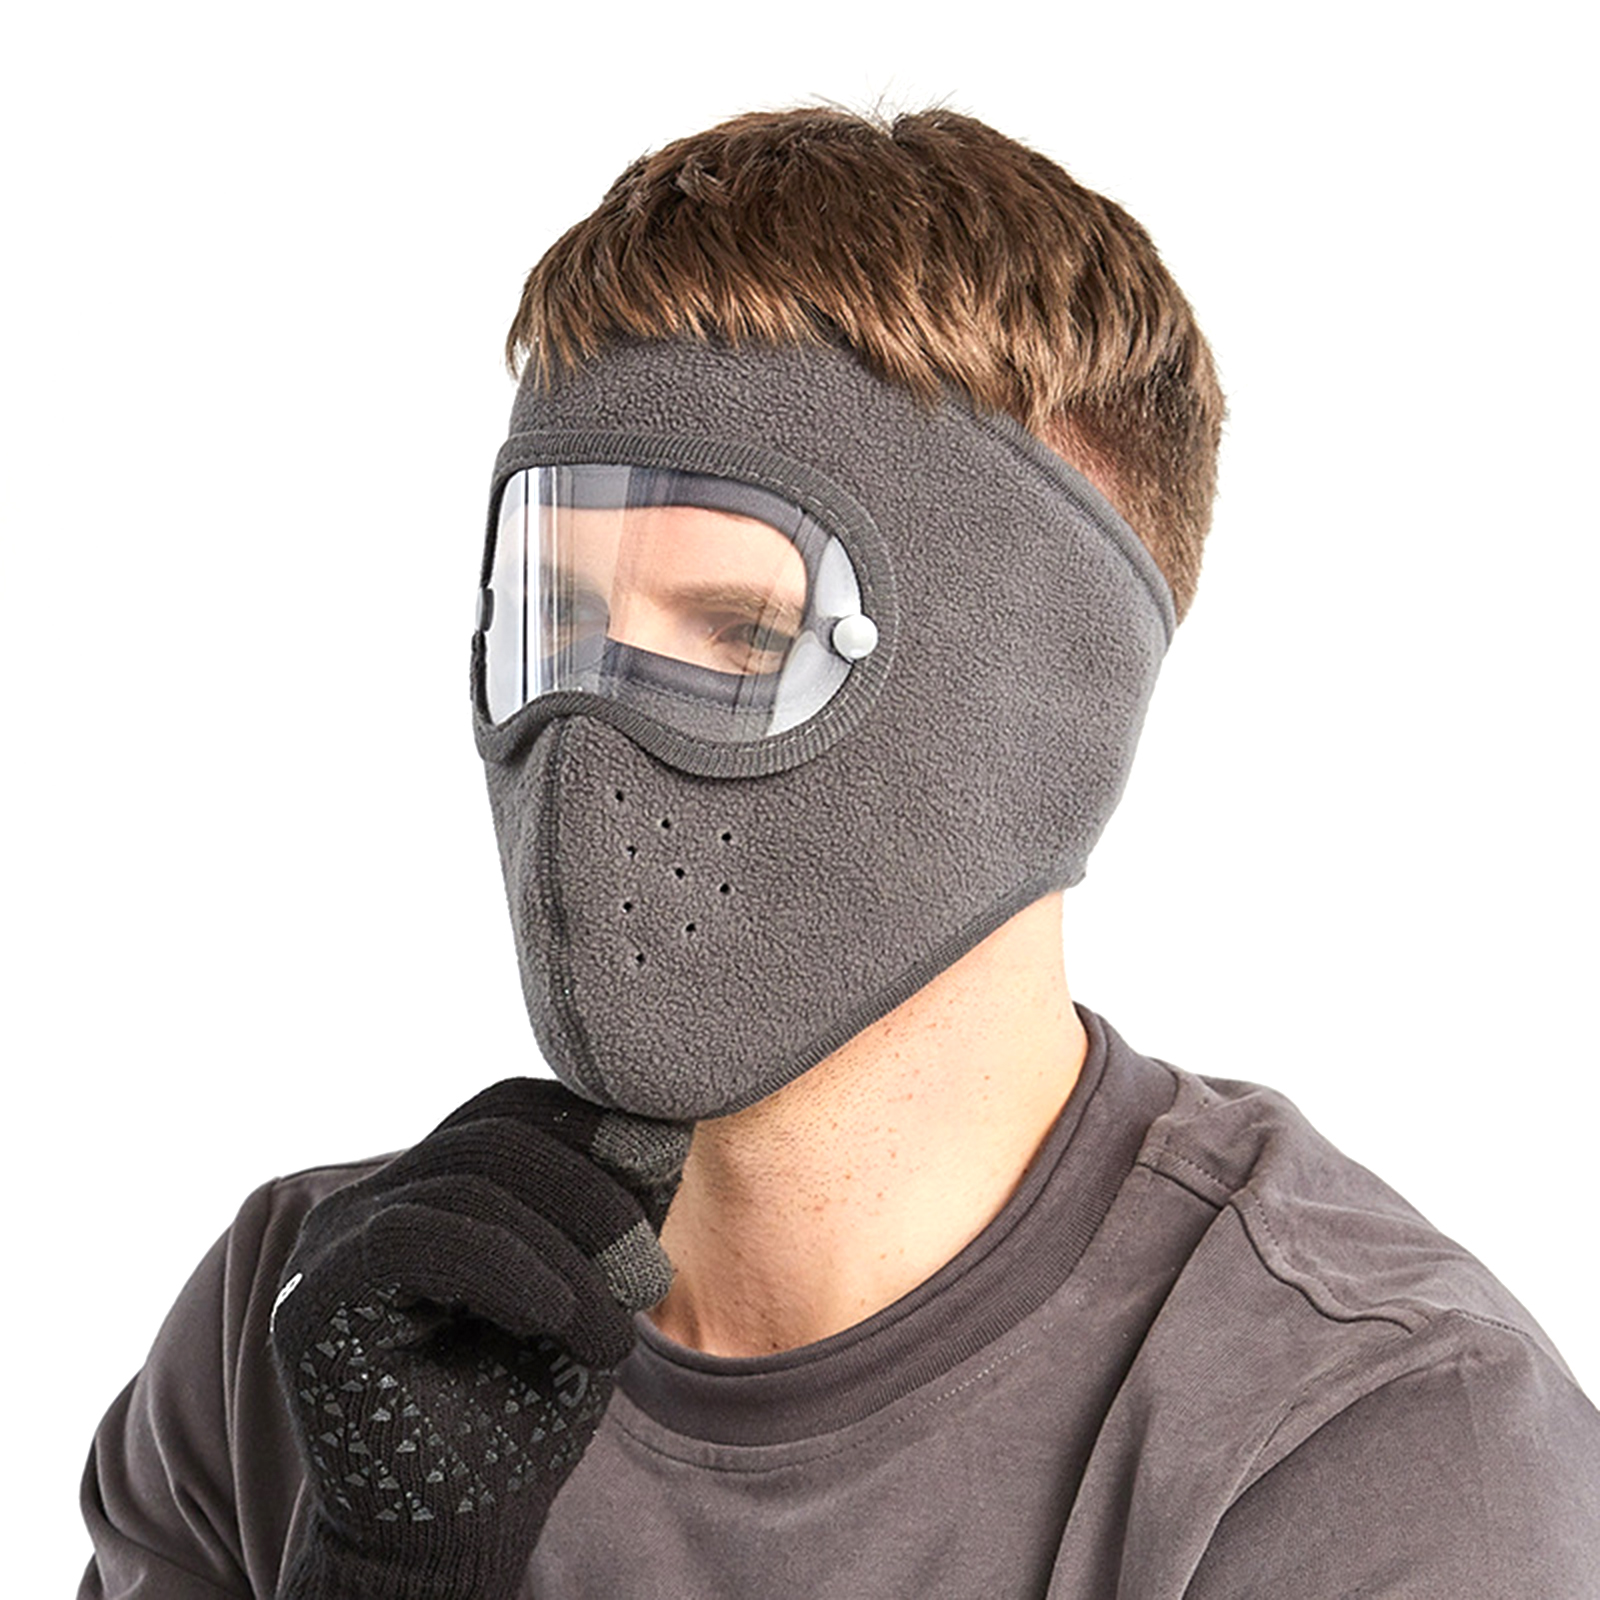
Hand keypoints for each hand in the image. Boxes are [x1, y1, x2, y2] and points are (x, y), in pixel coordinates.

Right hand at [269, 1078, 689, 1599]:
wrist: (452, 1540)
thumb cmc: (518, 1417)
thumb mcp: (587, 1291)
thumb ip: (611, 1210)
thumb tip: (659, 1123)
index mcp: (429, 1187)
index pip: (510, 1107)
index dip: (589, 1128)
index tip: (661, 1176)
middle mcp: (371, 1200)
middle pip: (495, 1131)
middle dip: (591, 1195)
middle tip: (648, 1279)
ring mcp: (334, 1242)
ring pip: (467, 1179)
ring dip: (564, 1252)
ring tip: (609, 1334)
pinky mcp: (313, 1296)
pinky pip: (416, 1237)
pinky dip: (504, 1269)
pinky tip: (551, 1318)